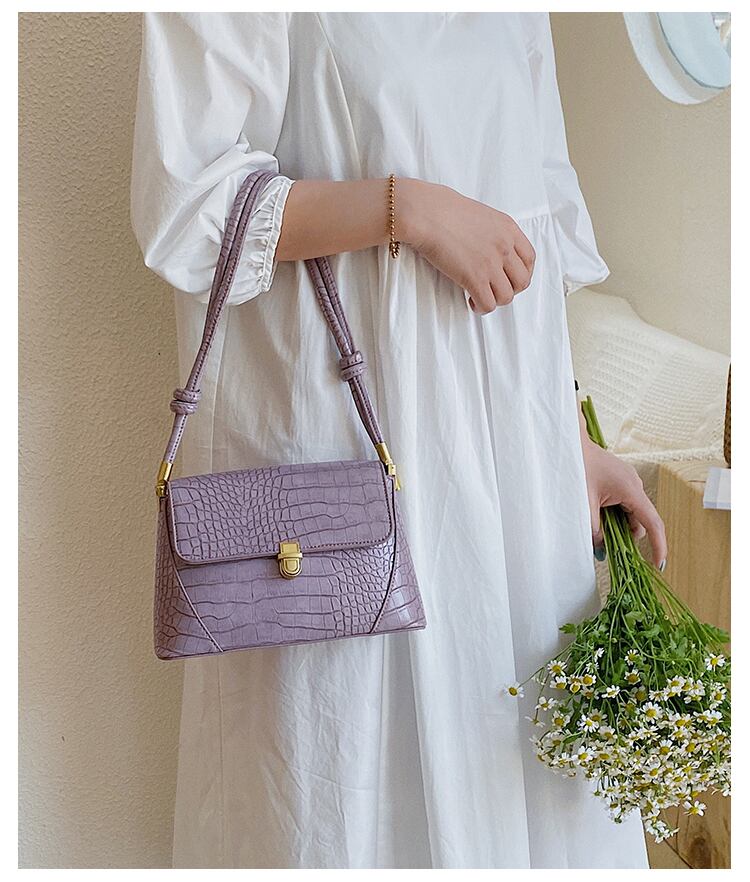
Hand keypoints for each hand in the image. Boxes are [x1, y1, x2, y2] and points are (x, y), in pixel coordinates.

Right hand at [398, 179, 535, 314]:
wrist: (426, 213)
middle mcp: (504, 246)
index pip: (529, 258)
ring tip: (480, 297)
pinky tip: (471, 301)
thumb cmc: (443, 210)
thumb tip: (487, 249)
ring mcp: (491, 263)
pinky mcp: (475, 278)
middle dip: (510, 290)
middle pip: (522, 281)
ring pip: (507, 296)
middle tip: (495, 290)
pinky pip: (488, 304)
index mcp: (508, 228)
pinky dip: (481, 308)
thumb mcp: (480, 215)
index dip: (522, 273)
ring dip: (495, 301)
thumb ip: (491, 232)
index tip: (511, 279)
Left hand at [581, 436, 667, 567]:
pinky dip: (614, 514)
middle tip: (604, 545)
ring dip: (617, 525)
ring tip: (596, 525)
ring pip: (630, 513)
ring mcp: (628, 482)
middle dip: (626, 536)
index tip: (658, 565)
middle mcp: (635, 485)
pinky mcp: (620, 481)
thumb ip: (594, 530)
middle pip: (640, 521)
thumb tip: (601, 550)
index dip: (658, 546)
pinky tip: (597, 514)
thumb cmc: (577, 467)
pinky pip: (623, 504)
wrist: (570, 443)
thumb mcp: (584, 504)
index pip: (653, 523)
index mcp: (631, 490)